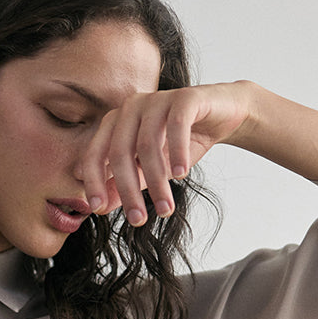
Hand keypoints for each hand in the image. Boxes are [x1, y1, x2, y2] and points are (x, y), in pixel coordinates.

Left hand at [72, 81, 252, 224]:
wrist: (223, 116)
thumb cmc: (181, 142)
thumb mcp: (150, 169)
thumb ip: (124, 185)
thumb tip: (99, 208)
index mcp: (116, 122)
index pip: (95, 154)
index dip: (94, 182)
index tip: (99, 211)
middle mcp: (131, 107)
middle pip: (120, 153)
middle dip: (128, 190)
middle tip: (138, 220)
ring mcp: (157, 99)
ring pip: (148, 145)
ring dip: (157, 181)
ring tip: (165, 209)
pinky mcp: (185, 98)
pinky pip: (176, 126)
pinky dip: (177, 152)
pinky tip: (181, 175)